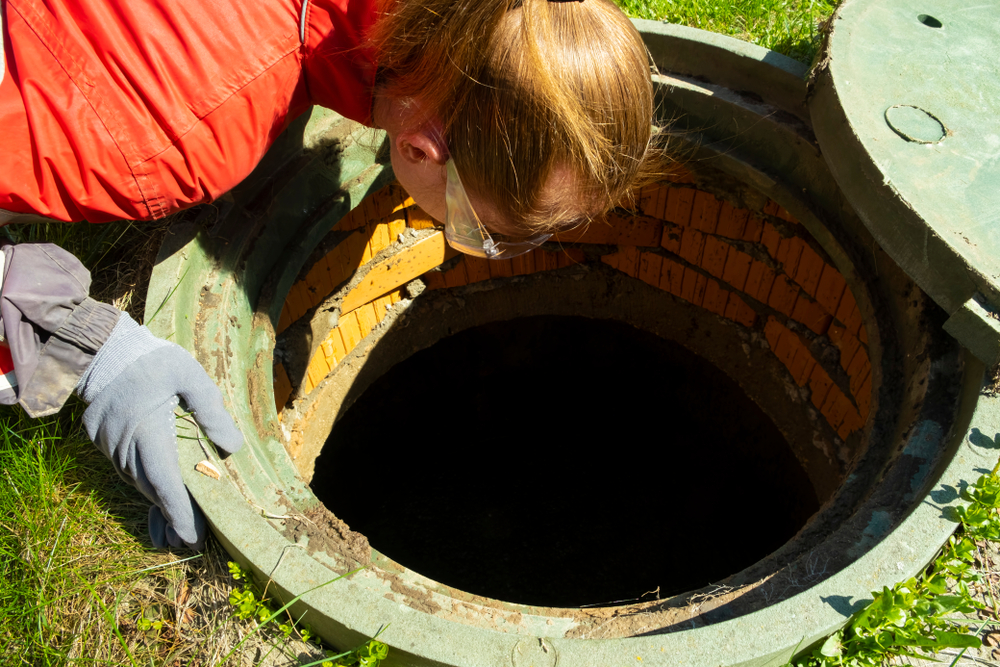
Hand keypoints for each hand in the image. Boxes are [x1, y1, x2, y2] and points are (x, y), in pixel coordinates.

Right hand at [77, 315, 242, 548]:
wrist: (102, 349)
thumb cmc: (151, 360)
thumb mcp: (189, 375)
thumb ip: (211, 410)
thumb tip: (231, 446)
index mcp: (148, 432)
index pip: (164, 483)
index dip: (178, 513)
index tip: (190, 538)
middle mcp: (126, 446)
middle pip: (151, 490)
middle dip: (172, 518)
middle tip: (190, 542)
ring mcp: (110, 446)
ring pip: (138, 483)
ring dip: (158, 503)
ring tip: (178, 528)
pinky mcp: (103, 441)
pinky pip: (127, 470)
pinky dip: (144, 486)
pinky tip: (157, 497)